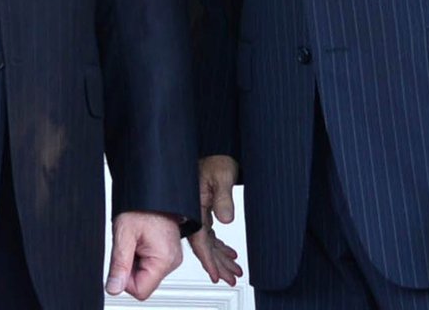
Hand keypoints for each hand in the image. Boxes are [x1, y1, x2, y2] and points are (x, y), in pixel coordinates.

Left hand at [106, 211, 182, 300]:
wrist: (153, 187)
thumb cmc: (141, 205)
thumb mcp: (124, 234)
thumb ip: (119, 264)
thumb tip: (113, 288)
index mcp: (164, 260)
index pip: (140, 291)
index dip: (125, 277)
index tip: (123, 257)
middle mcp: (172, 261)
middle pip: (144, 282)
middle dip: (131, 266)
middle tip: (130, 243)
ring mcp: (172, 256)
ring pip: (146, 273)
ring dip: (135, 259)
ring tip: (135, 238)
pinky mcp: (169, 251)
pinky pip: (151, 263)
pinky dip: (141, 253)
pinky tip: (140, 238)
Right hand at [188, 155, 242, 284]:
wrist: (217, 151)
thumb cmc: (217, 160)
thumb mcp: (222, 177)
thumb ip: (223, 198)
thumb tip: (226, 218)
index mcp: (194, 205)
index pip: (199, 239)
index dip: (207, 258)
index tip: (215, 274)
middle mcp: (194, 212)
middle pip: (204, 244)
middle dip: (217, 264)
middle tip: (230, 278)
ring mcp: (198, 212)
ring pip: (208, 241)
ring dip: (220, 257)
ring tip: (234, 271)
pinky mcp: (205, 210)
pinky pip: (211, 234)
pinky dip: (220, 246)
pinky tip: (229, 253)